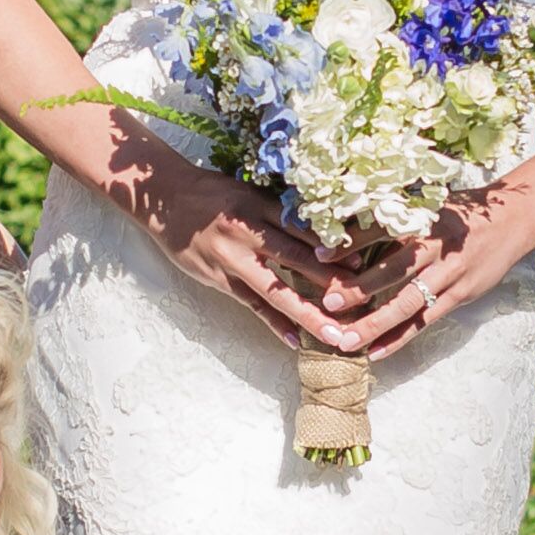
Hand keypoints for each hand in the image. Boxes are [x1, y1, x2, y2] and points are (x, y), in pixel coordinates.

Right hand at [108, 141, 374, 355]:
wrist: (167, 199)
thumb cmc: (215, 194)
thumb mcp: (251, 192)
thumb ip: (283, 212)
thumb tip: (327, 232)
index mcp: (261, 207)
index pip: (305, 229)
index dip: (335, 248)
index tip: (366, 263)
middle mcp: (249, 233)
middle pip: (298, 260)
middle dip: (333, 283)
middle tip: (365, 304)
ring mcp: (233, 260)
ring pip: (277, 291)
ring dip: (309, 315)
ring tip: (337, 336)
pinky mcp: (220, 279)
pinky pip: (252, 305)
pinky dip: (274, 323)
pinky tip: (294, 341)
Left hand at [338, 189, 534, 359]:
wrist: (512, 220)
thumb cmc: (459, 212)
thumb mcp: (428, 204)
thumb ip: (392, 215)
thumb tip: (342, 225)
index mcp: (423, 218)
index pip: (381, 231)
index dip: (349, 243)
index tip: (317, 256)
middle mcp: (436, 246)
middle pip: (393, 269)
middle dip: (358, 288)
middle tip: (326, 304)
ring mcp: (450, 273)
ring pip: (408, 302)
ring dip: (375, 323)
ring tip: (345, 340)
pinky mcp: (460, 294)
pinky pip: (425, 321)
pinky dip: (400, 338)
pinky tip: (375, 352)